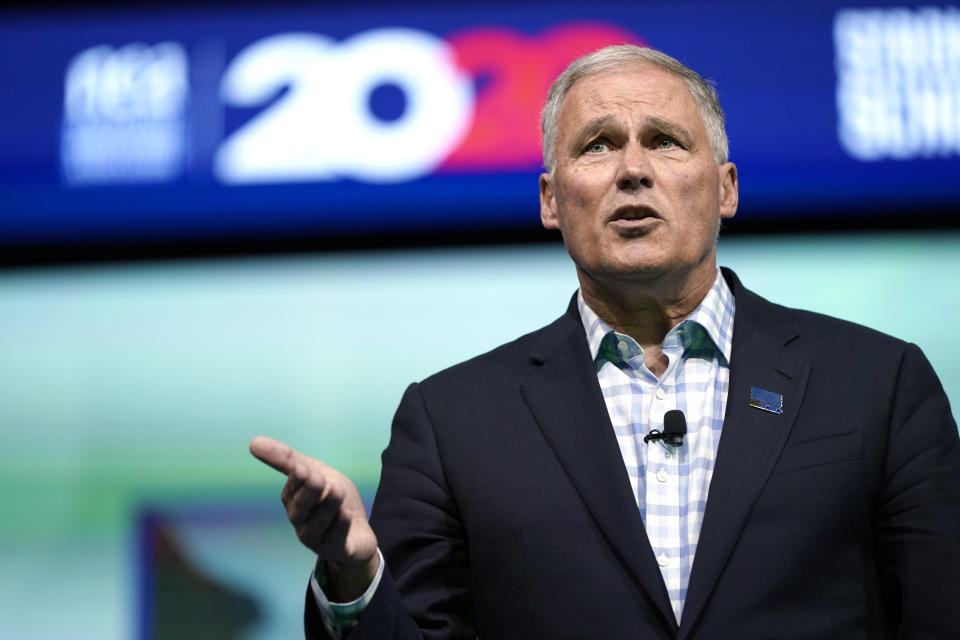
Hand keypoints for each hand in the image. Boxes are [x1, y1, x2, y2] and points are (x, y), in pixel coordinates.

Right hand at [249, 435, 378, 599]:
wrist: (358, 531)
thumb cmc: (333, 500)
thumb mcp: (316, 473)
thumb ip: (288, 459)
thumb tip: (253, 442)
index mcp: (294, 501)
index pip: (291, 490)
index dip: (297, 480)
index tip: (302, 467)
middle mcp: (301, 521)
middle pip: (300, 509)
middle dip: (308, 493)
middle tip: (317, 477)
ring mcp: (317, 538)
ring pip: (317, 525)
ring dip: (327, 507)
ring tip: (337, 491)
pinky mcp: (335, 549)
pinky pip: (335, 541)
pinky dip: (340, 527)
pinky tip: (345, 515)